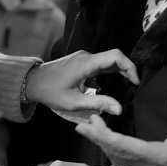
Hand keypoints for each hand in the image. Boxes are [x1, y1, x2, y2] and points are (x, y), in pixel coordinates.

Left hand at [24, 49, 138, 117]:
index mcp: (86, 63)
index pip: (116, 56)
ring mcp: (83, 58)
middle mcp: (86, 57)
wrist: (31, 82)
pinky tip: (109, 86)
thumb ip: (98, 104)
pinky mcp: (80, 62)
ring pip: (107, 61)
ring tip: (125, 87)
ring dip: (117, 72)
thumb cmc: (50, 92)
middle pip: (114, 58)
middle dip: (126, 70)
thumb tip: (119, 109)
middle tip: (133, 86)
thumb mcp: (74, 102)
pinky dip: (108, 73)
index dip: (130, 66)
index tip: (135, 81)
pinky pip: (99, 64)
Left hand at [75, 76, 166, 165]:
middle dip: (98, 139)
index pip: (120, 145)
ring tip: (95, 132)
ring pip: (117, 164)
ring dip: (105, 148)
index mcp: (153, 156)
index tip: (86, 125)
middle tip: (85, 124)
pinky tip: (111, 148)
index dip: (101, 135)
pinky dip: (114, 157)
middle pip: (113, 154)